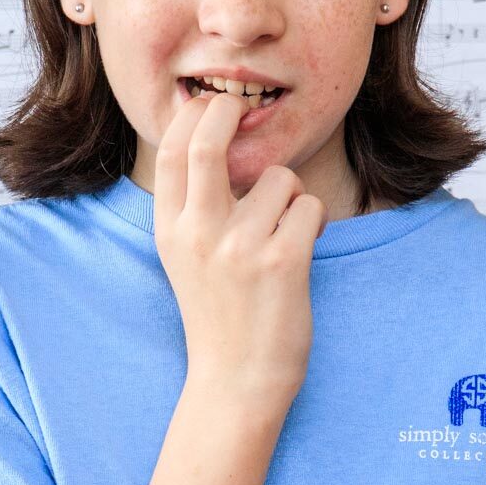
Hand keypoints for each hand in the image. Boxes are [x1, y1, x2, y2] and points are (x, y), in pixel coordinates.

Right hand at [153, 89, 327, 412]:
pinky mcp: (282, 259)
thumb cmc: (220, 314)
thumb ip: (194, 206)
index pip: (171, 150)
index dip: (193, 114)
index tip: (213, 103)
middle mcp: (198, 233)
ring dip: (293, 198)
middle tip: (241, 107)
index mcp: (170, 230)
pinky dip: (315, 221)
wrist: (237, 381)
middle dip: (228, 111)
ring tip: (284, 235)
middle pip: (208, 142)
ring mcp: (239, 246)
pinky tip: (301, 252)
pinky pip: (310, 206)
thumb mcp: (186, 257)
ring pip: (281, 179)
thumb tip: (216, 140)